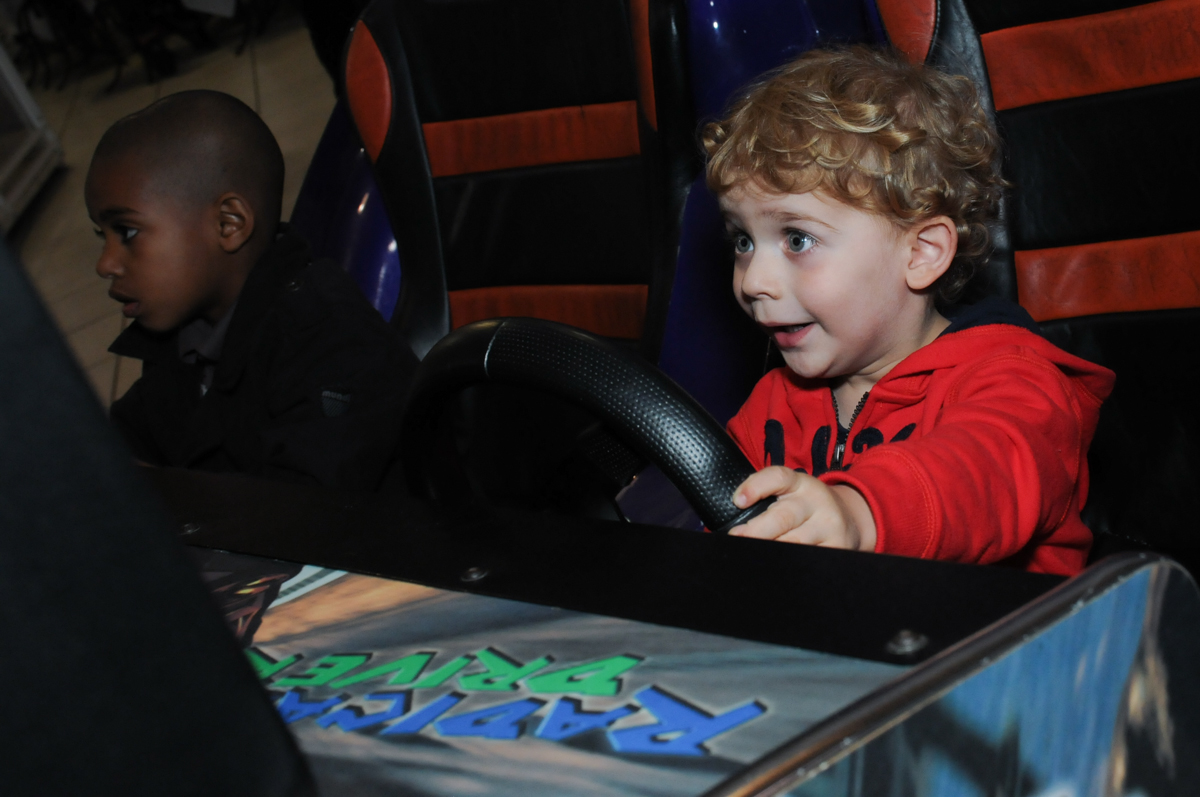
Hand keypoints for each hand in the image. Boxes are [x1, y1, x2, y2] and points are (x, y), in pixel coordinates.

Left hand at [729, 467, 876, 550]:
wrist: (852, 519)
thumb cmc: (807, 508)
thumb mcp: (792, 493)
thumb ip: (767, 498)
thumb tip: (732, 519)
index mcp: (800, 484)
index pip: (778, 477)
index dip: (756, 486)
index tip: (737, 501)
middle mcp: (816, 501)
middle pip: (782, 517)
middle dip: (756, 531)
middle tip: (735, 538)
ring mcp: (829, 526)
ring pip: (794, 543)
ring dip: (769, 551)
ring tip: (750, 556)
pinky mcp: (837, 548)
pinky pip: (809, 560)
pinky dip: (791, 564)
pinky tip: (776, 567)